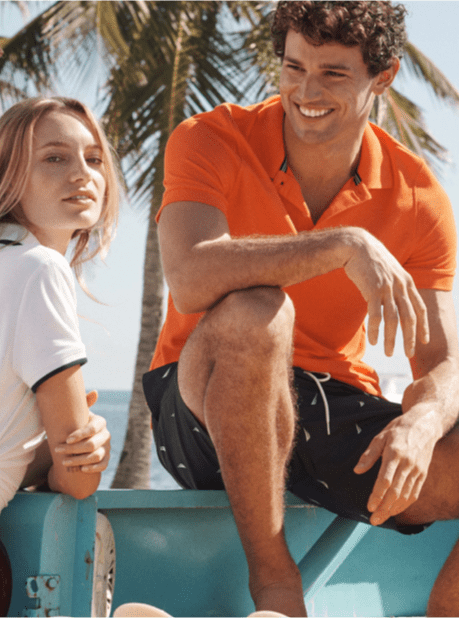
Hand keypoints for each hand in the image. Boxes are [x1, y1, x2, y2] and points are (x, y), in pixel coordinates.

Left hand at [55, 391, 110, 472]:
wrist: (79, 440)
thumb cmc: (76, 424)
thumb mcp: (77, 414)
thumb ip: (83, 403)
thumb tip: (95, 392)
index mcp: (100, 422)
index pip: (92, 428)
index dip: (80, 434)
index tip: (66, 439)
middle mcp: (106, 435)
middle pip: (92, 444)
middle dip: (73, 449)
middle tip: (58, 451)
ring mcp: (107, 448)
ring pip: (95, 456)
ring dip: (79, 460)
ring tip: (64, 462)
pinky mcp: (106, 459)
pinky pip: (102, 465)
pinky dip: (92, 468)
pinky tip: (80, 469)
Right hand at [343, 229, 428, 357]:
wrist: (356, 245)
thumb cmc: (370, 260)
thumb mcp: (389, 272)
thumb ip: (394, 287)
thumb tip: (392, 304)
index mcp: (407, 282)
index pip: (420, 309)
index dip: (424, 327)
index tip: (424, 341)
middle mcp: (400, 286)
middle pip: (410, 318)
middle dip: (410, 338)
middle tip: (409, 354)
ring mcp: (387, 288)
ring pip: (393, 319)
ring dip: (392, 339)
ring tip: (389, 353)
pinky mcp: (373, 289)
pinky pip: (375, 315)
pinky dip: (375, 330)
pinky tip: (373, 341)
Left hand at [353, 410, 437, 525]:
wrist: (424, 425)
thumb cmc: (398, 429)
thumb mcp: (380, 437)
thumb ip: (368, 455)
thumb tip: (357, 470)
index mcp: (394, 454)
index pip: (385, 480)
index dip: (377, 496)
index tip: (369, 507)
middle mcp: (407, 464)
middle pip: (395, 492)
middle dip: (384, 508)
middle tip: (374, 520)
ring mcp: (417, 470)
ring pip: (406, 496)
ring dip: (393, 510)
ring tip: (382, 518)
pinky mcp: (423, 474)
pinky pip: (414, 493)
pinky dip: (405, 504)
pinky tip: (395, 510)